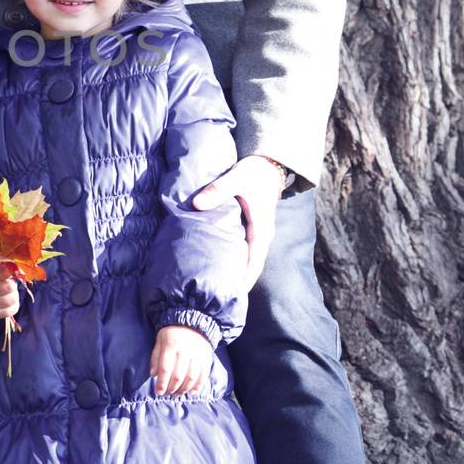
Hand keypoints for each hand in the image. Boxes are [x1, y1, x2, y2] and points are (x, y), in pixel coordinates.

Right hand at [0, 263, 19, 320]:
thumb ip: (4, 266)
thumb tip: (19, 270)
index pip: (4, 272)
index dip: (9, 272)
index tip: (6, 273)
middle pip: (10, 287)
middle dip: (12, 285)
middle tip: (8, 284)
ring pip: (12, 299)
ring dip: (14, 295)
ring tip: (8, 293)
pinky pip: (13, 309)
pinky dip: (14, 305)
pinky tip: (8, 301)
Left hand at [150, 324, 213, 395]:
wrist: (192, 322)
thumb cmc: (172, 333)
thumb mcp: (160, 340)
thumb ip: (155, 357)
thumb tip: (153, 375)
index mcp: (171, 345)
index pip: (165, 368)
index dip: (162, 383)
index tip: (159, 392)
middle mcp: (185, 350)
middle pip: (178, 375)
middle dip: (172, 388)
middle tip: (168, 393)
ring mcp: (197, 355)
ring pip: (191, 377)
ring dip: (183, 389)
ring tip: (177, 394)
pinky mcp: (206, 358)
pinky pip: (203, 376)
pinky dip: (197, 386)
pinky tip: (191, 392)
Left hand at [191, 154, 285, 289]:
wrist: (267, 164)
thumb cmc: (253, 172)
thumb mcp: (236, 178)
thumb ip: (217, 190)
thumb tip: (196, 205)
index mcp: (262, 228)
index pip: (254, 260)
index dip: (244, 278)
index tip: (232, 294)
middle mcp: (262, 234)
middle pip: (251, 265)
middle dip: (238, 282)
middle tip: (220, 298)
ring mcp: (258, 233)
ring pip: (248, 258)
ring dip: (236, 272)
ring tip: (218, 288)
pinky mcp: (252, 228)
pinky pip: (244, 249)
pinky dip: (235, 260)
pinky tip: (220, 266)